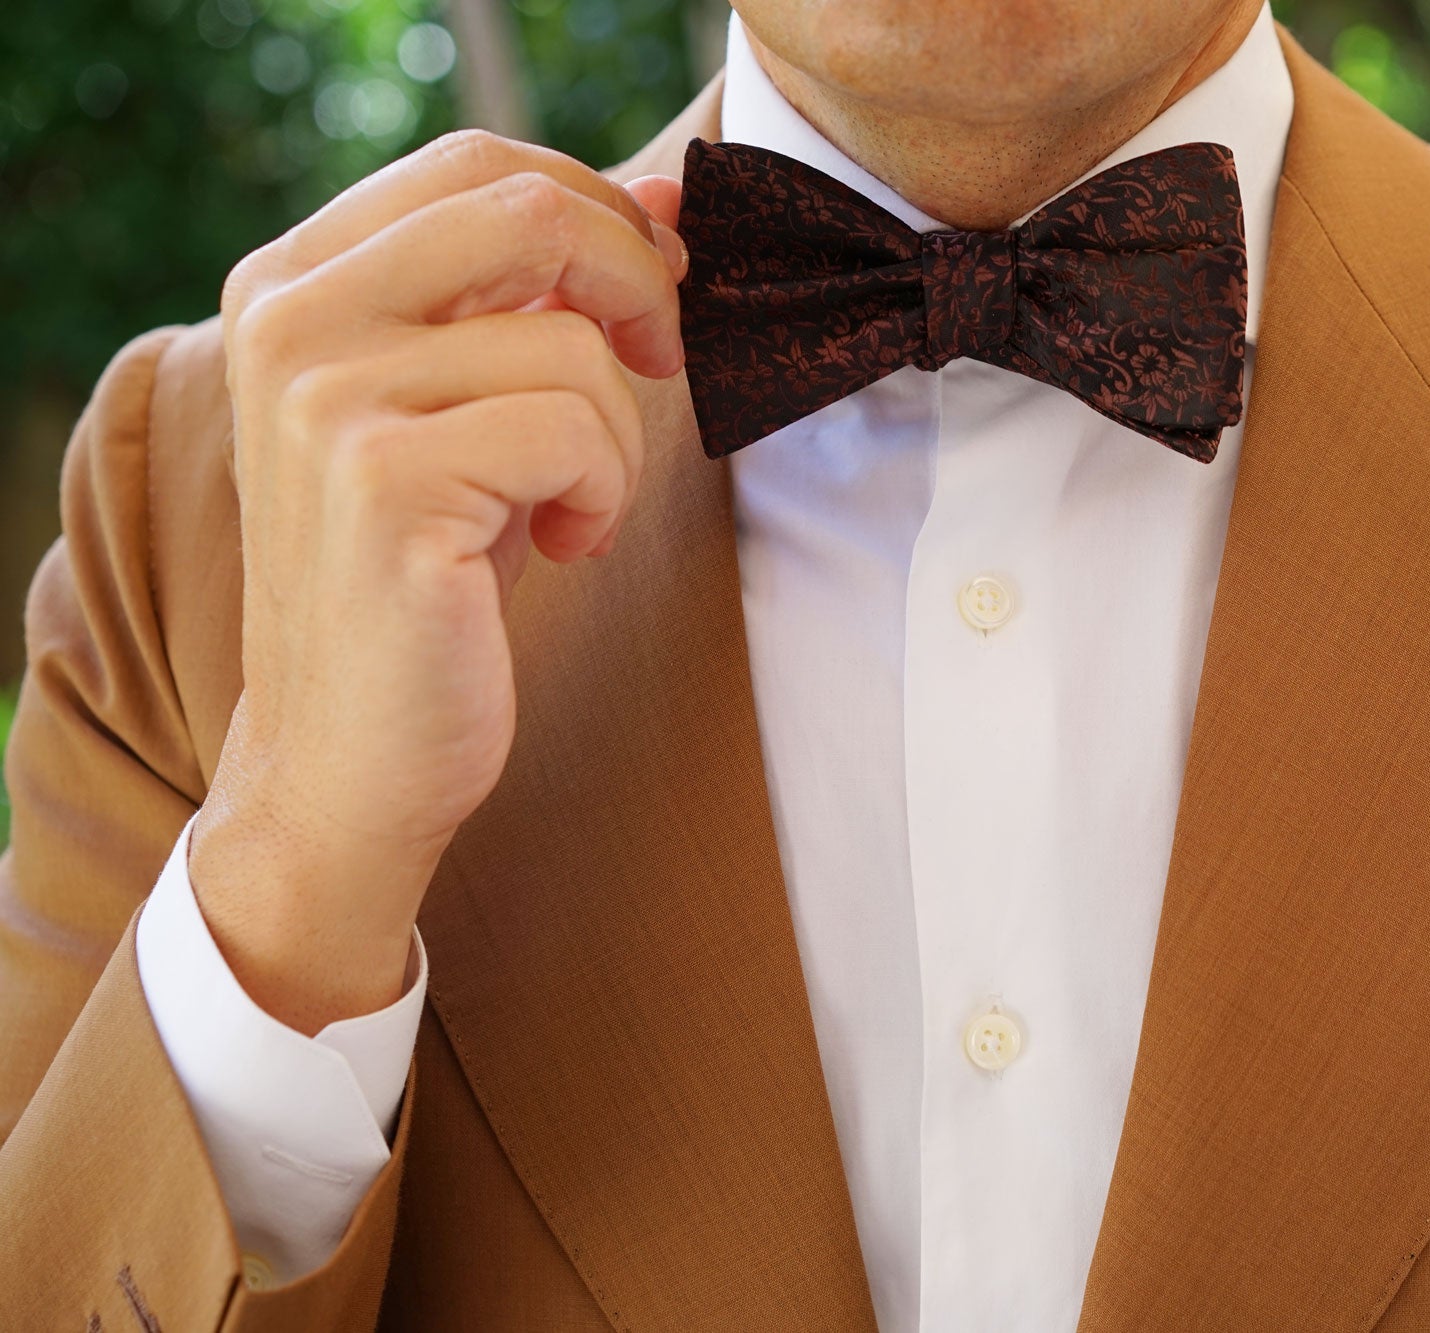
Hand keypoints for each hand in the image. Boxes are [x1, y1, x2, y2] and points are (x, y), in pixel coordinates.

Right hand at [188, 130, 686, 1032]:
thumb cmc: (429, 575)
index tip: (652, 291)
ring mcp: (326, 399)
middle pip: (529, 213)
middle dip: (636, 287)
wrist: (350, 755)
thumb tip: (670, 191)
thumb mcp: (477, 405)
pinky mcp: (384, 483)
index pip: (480, 164)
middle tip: (660, 365)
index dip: (600, 213)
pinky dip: (604, 496)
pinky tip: (559, 547)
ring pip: (573, 346)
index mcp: (294, 280)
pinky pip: (578, 431)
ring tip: (568, 509)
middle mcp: (289, 319)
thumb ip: (543, 291)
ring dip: (619, 439)